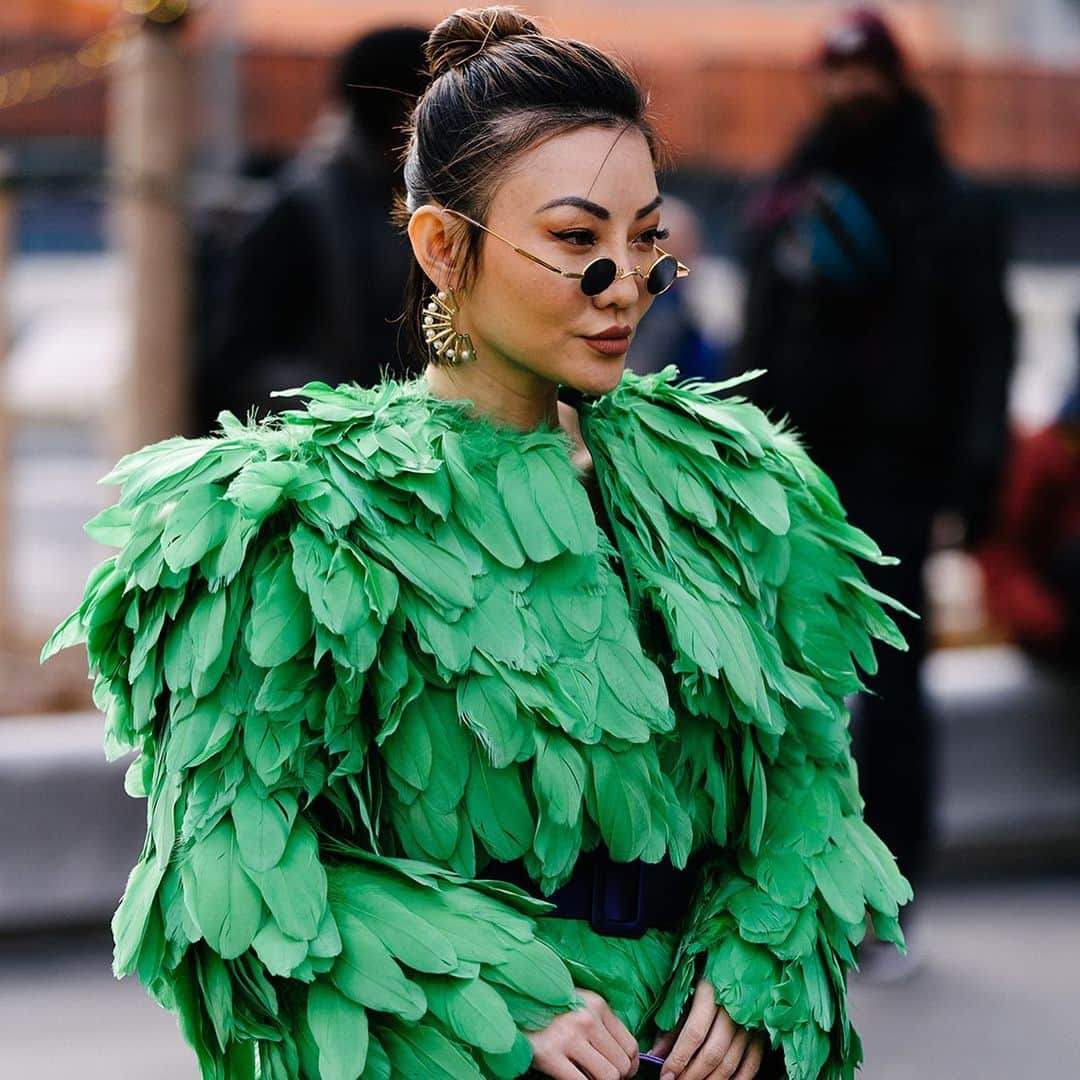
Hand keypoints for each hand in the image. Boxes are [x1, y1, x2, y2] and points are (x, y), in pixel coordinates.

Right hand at [527, 988, 640, 1078]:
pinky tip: (573, 1078)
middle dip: (616, 1077)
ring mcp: (568, 1036)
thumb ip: (600, 1023)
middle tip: (602, 1076)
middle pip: (622, 1064)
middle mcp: (586, 1018)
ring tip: (588, 1076)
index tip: (622, 1072)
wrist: (512, 1003)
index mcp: (597, 1004)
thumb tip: (624, 1056)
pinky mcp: (550, 1054)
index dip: (630, 1066)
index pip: (631, 1045)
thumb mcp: (580, 1004)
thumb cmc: (549, 1007)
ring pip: (608, 1076)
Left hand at [648, 979, 766, 1079]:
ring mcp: (751, 1022)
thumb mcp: (686, 993)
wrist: (742, 959)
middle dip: (692, 1074)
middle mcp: (734, 1007)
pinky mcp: (761, 1033)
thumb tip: (656, 1055)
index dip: (678, 1058)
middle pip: (713, 1053)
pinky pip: (751, 1065)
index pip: (694, 1032)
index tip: (665, 1075)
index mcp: (711, 990)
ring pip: (730, 1063)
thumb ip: (672, 1026)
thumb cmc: (706, 975)